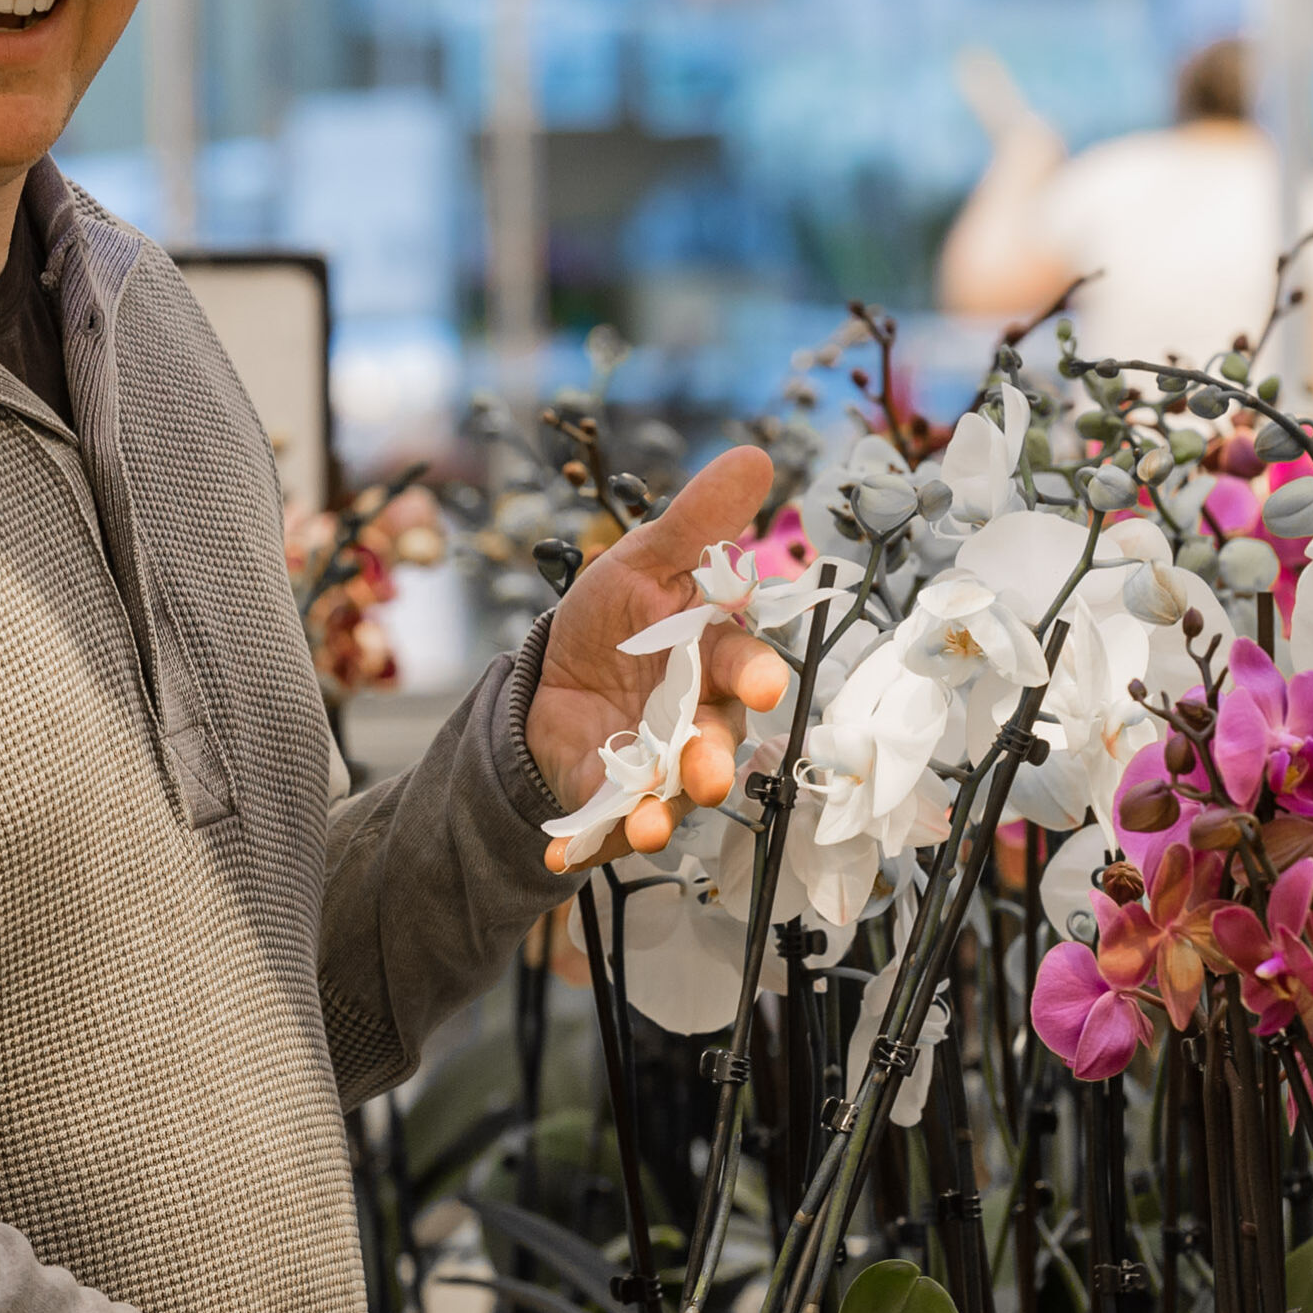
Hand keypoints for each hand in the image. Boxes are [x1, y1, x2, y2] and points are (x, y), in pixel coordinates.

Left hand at [529, 444, 791, 870]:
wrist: (552, 678)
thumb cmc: (615, 619)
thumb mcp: (642, 559)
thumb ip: (696, 521)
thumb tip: (754, 455)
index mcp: (713, 656)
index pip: (745, 663)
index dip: (754, 673)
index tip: (760, 682)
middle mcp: (700, 718)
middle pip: (719, 741)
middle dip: (715, 760)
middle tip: (709, 774)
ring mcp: (659, 765)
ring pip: (675, 794)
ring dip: (663, 815)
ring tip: (647, 829)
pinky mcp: (613, 800)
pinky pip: (606, 825)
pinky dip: (585, 844)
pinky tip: (560, 856)